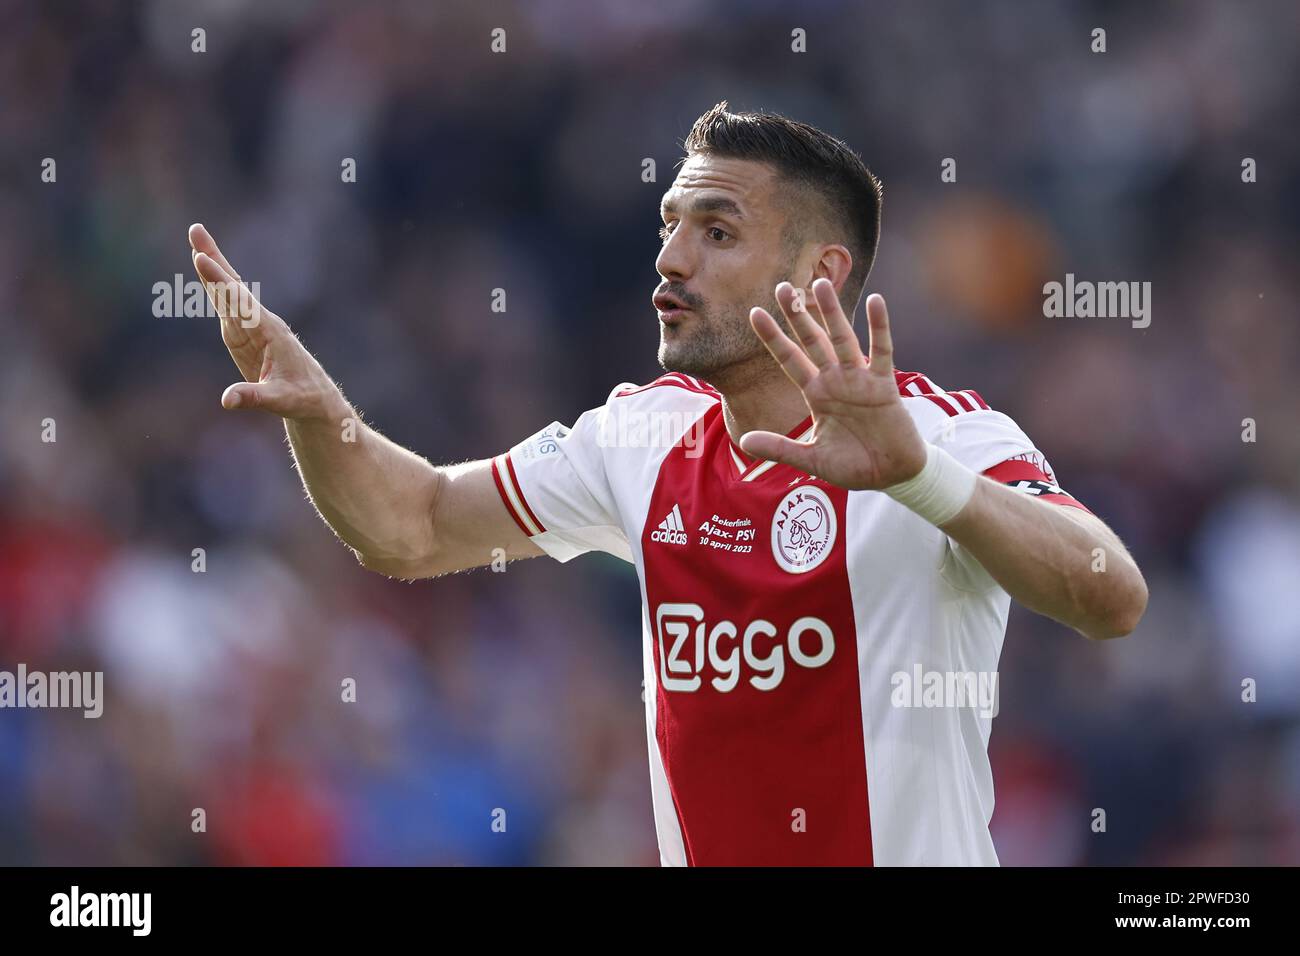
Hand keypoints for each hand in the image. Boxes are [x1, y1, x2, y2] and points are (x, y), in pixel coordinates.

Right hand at [188, 224, 344, 420]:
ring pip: (227, 293)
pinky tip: (205, 270)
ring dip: (211, 269)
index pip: (239, 302)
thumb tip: (226, 400)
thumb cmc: (302, 399)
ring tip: (195, 242)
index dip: (219, 281)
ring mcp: (251, 327)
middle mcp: (259, 323)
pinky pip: (225, 306)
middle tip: (195, 230)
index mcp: (269, 332)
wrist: (315, 400)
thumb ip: (254, 397)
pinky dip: (213, 287)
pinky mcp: (244, 335)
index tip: (200, 258)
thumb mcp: (280, 400)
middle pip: (232, 287)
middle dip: (214, 260)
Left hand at [738, 278, 926, 490]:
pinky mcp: (884, 386)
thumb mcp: (811, 459)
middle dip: (798, 315)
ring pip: (843, 339)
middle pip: (812, 341)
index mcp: (816, 394)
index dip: (773, 337)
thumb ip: (780, 448)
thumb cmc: (853, 465)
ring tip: (820, 283)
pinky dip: (879, 327)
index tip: (754, 312)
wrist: (891, 476)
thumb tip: (744, 442)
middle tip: (782, 286)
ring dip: (832, 312)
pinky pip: (882, 351)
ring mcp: (860, 380)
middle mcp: (835, 381)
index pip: (789, 360)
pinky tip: (876, 301)